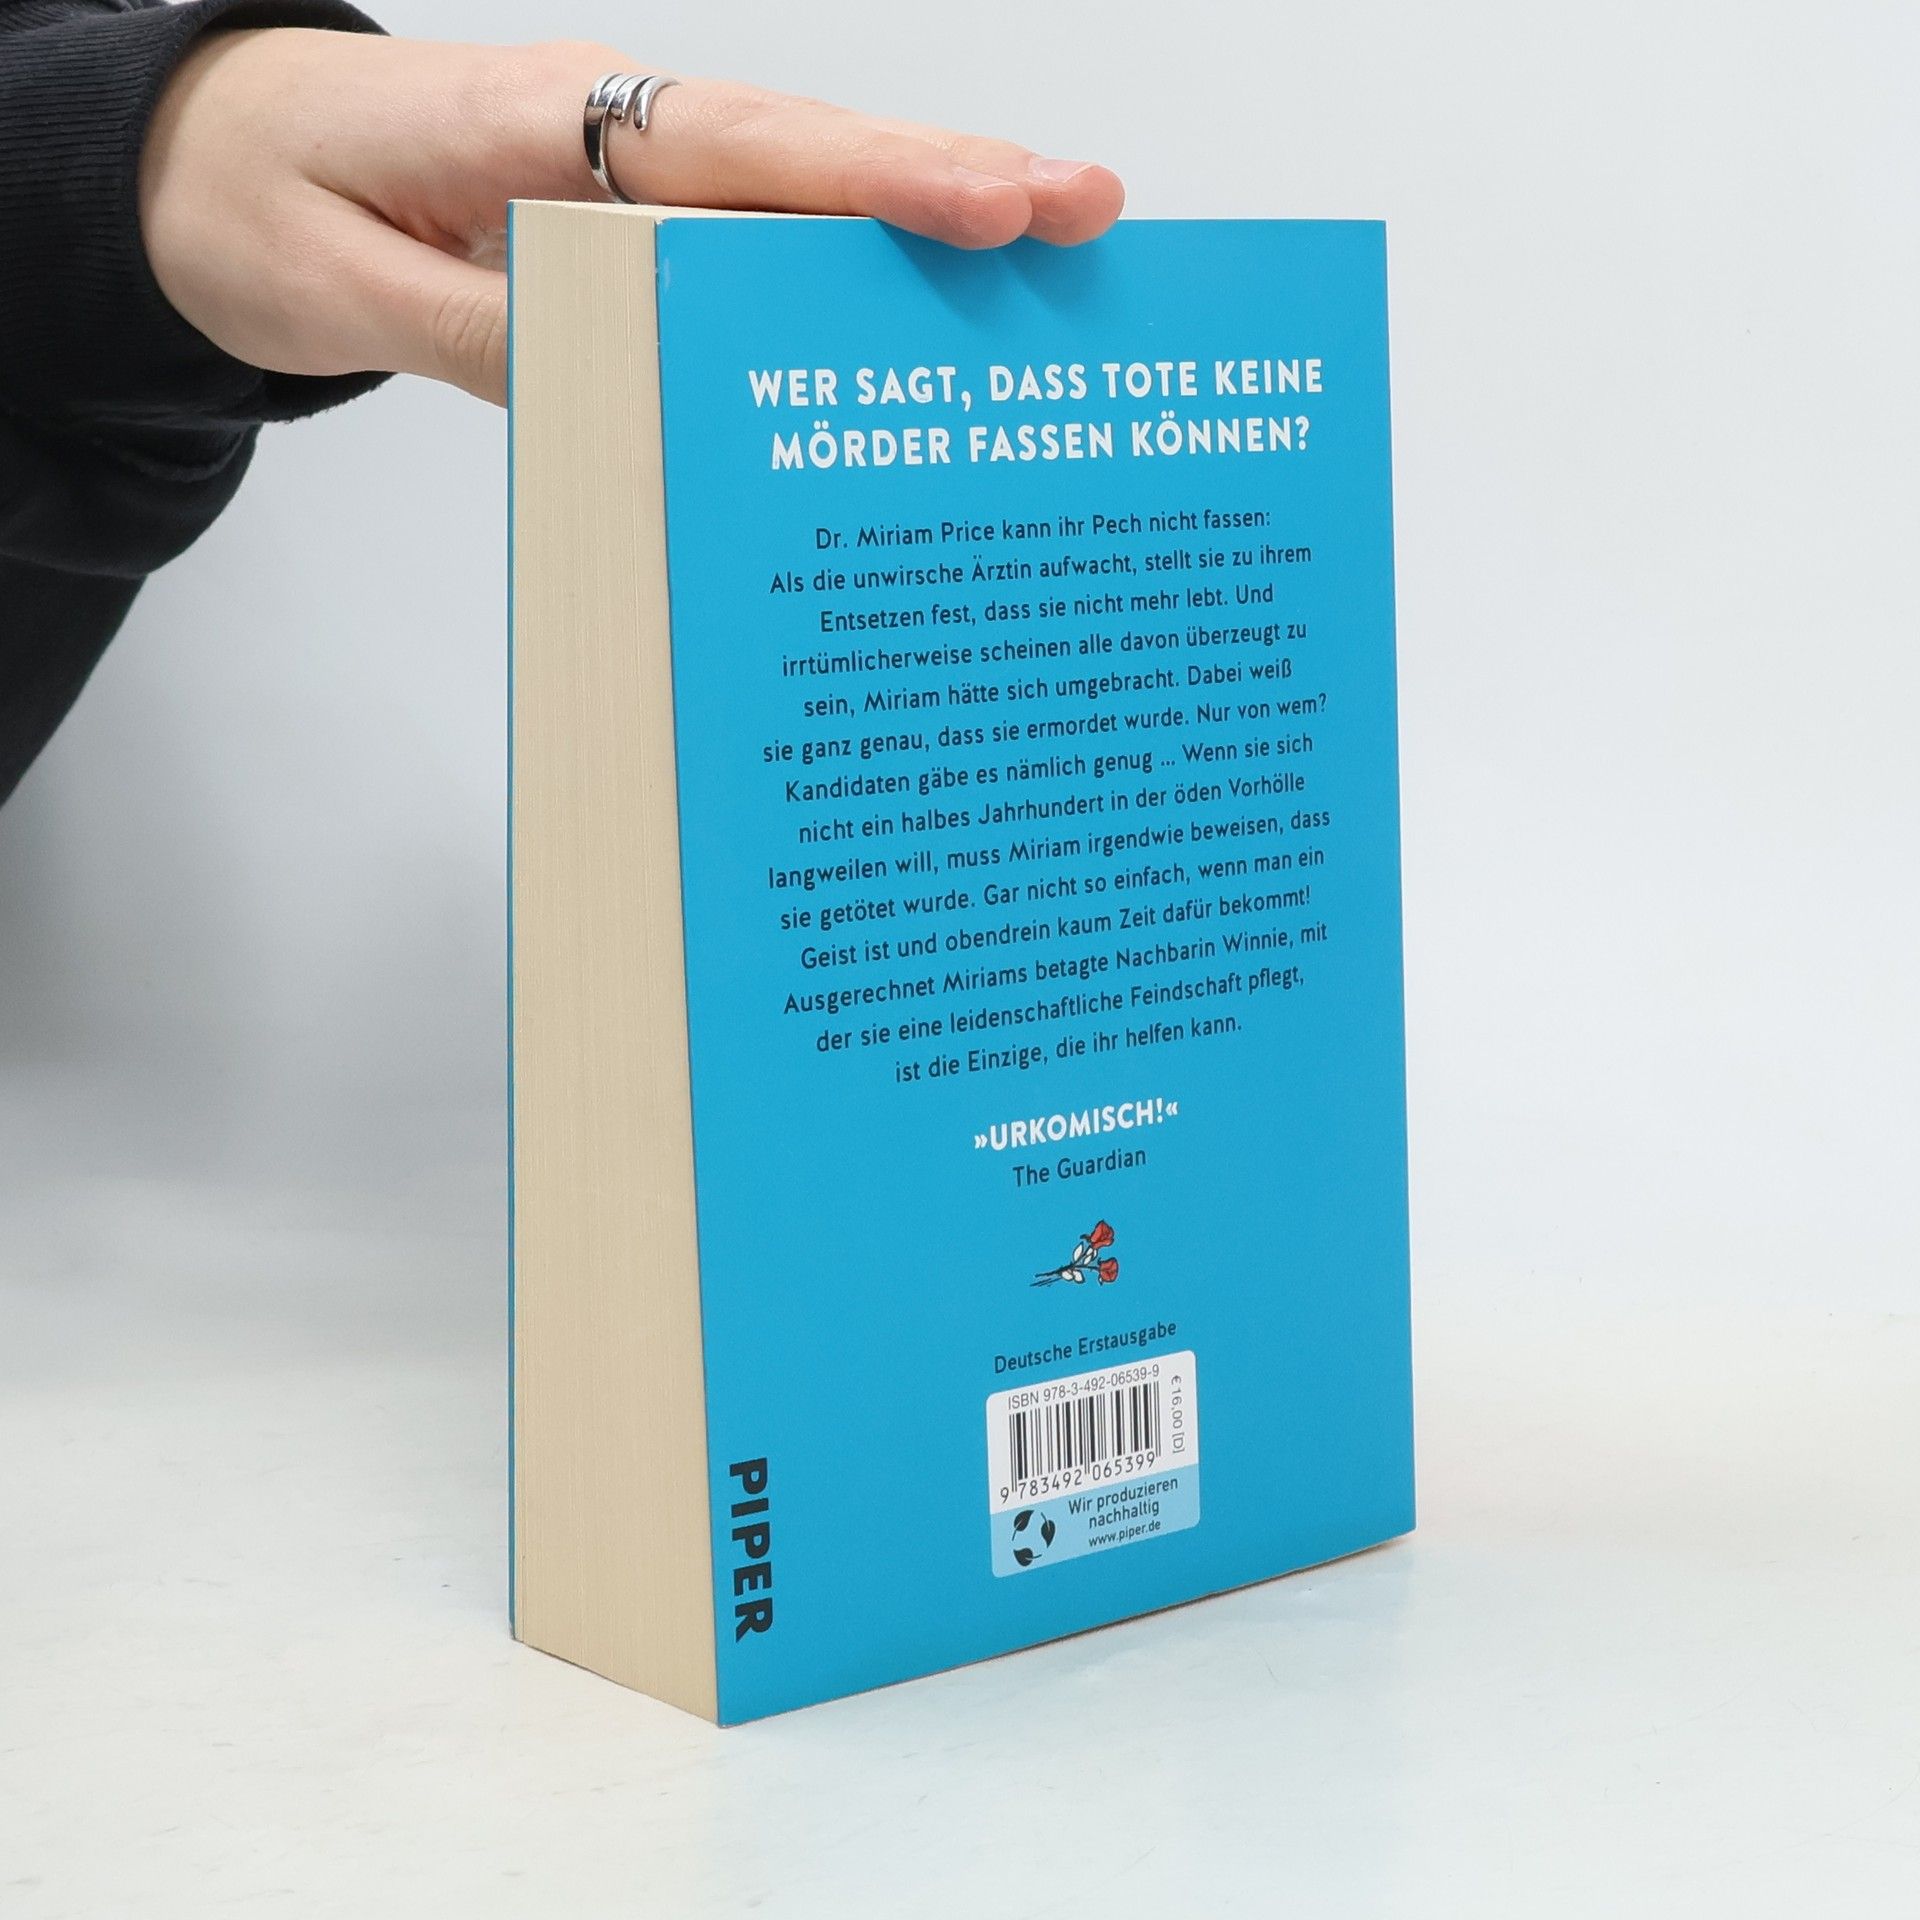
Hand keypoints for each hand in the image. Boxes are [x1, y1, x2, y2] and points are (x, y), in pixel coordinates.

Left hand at [139, 31, 1125, 406]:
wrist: (203, 161)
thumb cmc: (261, 202)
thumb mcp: (348, 285)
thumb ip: (490, 328)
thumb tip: (637, 376)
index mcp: (546, 122)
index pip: (739, 150)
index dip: (874, 180)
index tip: (995, 207)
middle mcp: (612, 130)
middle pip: (809, 151)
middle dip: (956, 181)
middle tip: (1092, 212)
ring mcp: (630, 168)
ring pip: (802, 186)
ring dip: (929, 215)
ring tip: (1055, 244)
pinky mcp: (631, 215)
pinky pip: (758, 232)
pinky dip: (851, 255)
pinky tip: (925, 290)